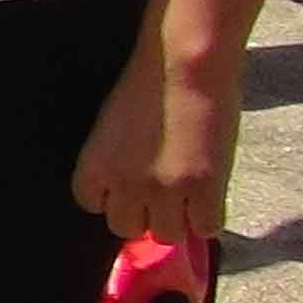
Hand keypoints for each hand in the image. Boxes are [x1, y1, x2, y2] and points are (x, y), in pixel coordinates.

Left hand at [72, 39, 240, 242]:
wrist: (185, 68)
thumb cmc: (149, 84)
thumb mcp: (112, 128)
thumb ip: (116, 161)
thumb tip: (132, 189)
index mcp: (93, 167)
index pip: (91, 204)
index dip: (114, 196)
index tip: (129, 187)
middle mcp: (123, 185)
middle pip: (126, 227)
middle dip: (143, 213)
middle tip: (163, 195)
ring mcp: (164, 191)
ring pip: (167, 234)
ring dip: (178, 220)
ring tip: (189, 198)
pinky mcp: (204, 190)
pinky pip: (206, 229)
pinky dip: (209, 218)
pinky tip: (210, 199)